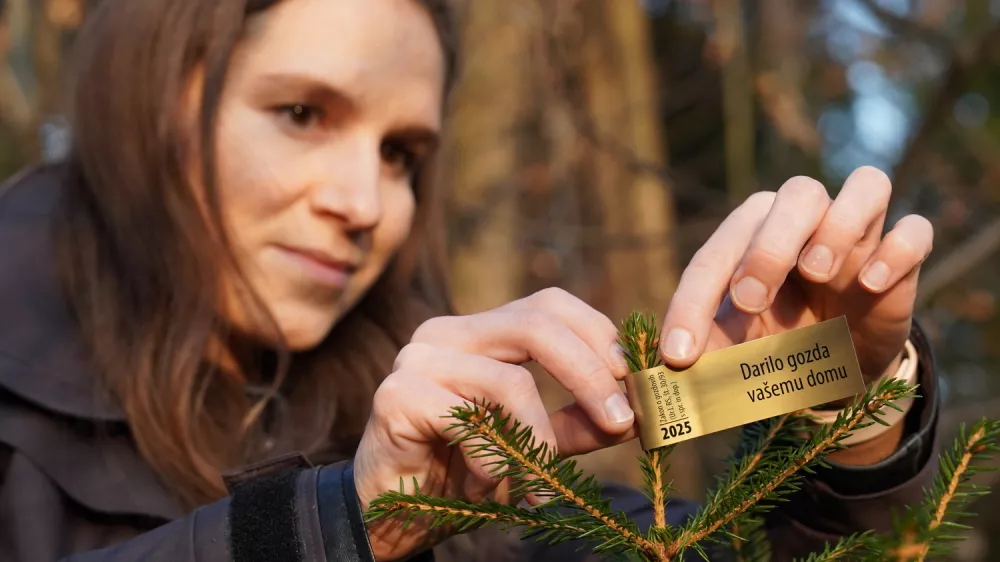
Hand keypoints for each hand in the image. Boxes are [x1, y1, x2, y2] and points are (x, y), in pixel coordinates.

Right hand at [353, 289, 636, 560]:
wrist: (389, 514)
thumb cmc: (460, 472)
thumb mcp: (532, 443)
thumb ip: (574, 423)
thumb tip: (633, 414)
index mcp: (480, 333)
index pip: (549, 305)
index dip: (597, 334)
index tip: (632, 382)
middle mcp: (447, 332)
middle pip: (536, 322)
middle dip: (590, 374)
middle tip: (620, 422)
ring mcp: (419, 359)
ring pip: (510, 381)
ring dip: (540, 442)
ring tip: (540, 484)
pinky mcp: (397, 395)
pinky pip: (471, 422)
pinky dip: (495, 462)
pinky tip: (489, 486)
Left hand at [659, 166, 931, 389]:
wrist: (837, 370)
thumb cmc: (775, 344)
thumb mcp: (734, 352)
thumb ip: (702, 352)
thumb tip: (663, 371)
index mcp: (752, 235)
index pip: (718, 254)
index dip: (692, 302)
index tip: (679, 353)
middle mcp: (806, 221)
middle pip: (799, 193)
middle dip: (769, 246)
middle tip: (750, 300)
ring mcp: (860, 236)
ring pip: (867, 186)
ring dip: (839, 227)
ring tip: (816, 273)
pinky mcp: (904, 261)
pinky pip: (915, 231)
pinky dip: (896, 251)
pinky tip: (869, 284)